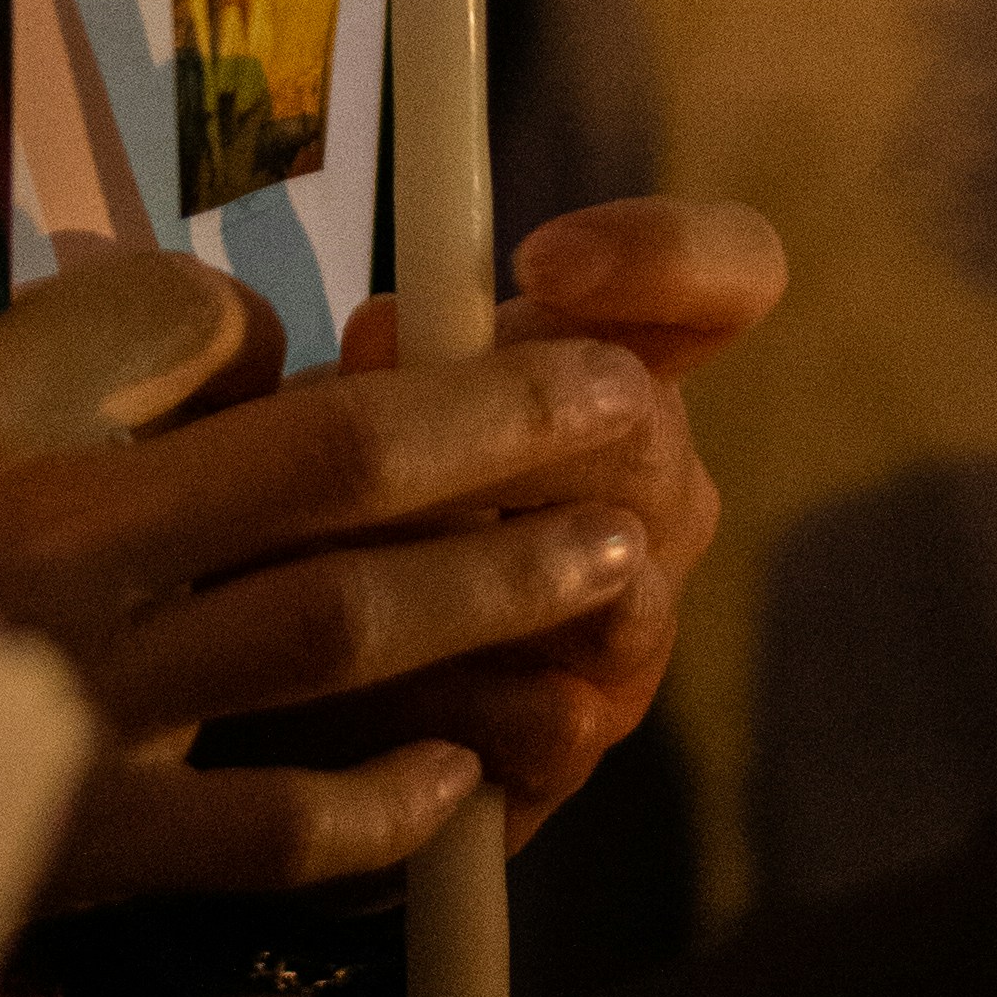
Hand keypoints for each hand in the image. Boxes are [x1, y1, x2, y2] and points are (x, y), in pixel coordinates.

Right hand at [0, 207, 773, 907]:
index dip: (333, 348)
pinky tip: (460, 783)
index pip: (221, 345)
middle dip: (498, 434)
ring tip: (603, 561)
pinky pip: (261, 823)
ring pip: (337, 625)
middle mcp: (67, 548)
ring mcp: (81, 700)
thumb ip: (57, 361)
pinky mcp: (72, 842)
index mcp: (7, 424)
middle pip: (334, 468)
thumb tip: (231, 349)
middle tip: (620, 414)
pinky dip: (374, 805)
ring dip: (487, 588)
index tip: (412, 358)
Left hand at [325, 196, 782, 849]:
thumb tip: (387, 338)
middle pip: (647, 424)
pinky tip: (355, 691)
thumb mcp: (327, 404)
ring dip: (460, 565)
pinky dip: (441, 697)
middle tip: (363, 437)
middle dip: (496, 424)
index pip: (731, 274)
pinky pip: (551, 716)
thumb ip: (382, 361)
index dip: (666, 250)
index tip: (536, 261)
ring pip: (612, 580)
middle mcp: (658, 491)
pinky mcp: (578, 747)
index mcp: (615, 370)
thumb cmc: (308, 505)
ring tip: (336, 566)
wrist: (264, 688)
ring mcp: (636, 625)